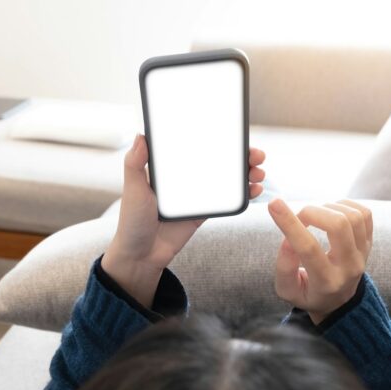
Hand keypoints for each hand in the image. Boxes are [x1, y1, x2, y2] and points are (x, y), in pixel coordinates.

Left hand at [103, 134, 265, 306]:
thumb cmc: (132, 221)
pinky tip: (254, 190)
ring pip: (227, 178)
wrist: (141, 256)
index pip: (196, 145)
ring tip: (258, 172)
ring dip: (246, 172)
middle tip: (256, 154)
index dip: (217, 138)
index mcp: (169, 168)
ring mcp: (196, 195)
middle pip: (217, 160)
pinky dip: (243, 193)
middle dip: (240, 155)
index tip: (236, 134)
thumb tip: (140, 135)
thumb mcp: (133, 190)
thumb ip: (135, 164)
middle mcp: (185, 178)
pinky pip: (227, 200)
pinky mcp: (203, 212)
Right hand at [267, 199, 372, 323]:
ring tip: (315, 215)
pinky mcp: (369, 243)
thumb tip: (288, 239)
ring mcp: (363, 254)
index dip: (290, 223)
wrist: (338, 301)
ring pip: (352, 216)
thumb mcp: (287, 289)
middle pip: (338, 225)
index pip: (308, 248)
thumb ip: (285, 267)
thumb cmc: (307, 293)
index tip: (274, 204)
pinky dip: (345, 205)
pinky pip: (364, 214)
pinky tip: (331, 212)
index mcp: (326, 282)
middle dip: (312, 211)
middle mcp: (349, 267)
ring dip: (328, 208)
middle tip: (300, 217)